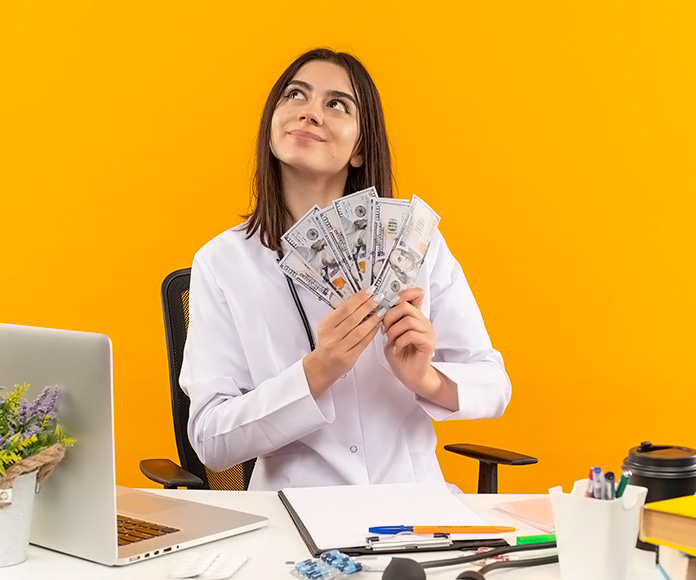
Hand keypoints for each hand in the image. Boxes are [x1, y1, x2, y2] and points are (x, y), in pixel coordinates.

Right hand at [303, 289, 383, 396]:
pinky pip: (363, 343)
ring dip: (373, 319)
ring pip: (360, 331)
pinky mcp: (348, 358)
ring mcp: (340, 348)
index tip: (369, 291)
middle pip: (353, 318)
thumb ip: (341, 317)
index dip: (358, 299)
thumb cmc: (327, 345)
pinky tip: (377, 325)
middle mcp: (331, 337)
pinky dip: (372, 333)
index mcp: (325, 326)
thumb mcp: (328, 328)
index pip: (344, 309)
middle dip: (368, 306)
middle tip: (378, 297)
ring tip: (382, 311)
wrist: (321, 367)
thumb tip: (360, 301)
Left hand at [382, 288, 457, 409]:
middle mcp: (422, 321)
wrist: (408, 375)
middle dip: (389, 317)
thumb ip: (389, 320)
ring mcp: (427, 331)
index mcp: (414, 316)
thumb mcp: (390, 333)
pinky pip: (412, 335)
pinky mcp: (428, 343)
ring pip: (408, 320)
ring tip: (391, 341)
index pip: (416, 294)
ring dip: (394, 331)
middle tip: (385, 330)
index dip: (404, 293)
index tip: (390, 303)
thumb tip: (381, 308)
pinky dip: (400, 341)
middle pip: (405, 306)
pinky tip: (397, 348)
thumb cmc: (398, 354)